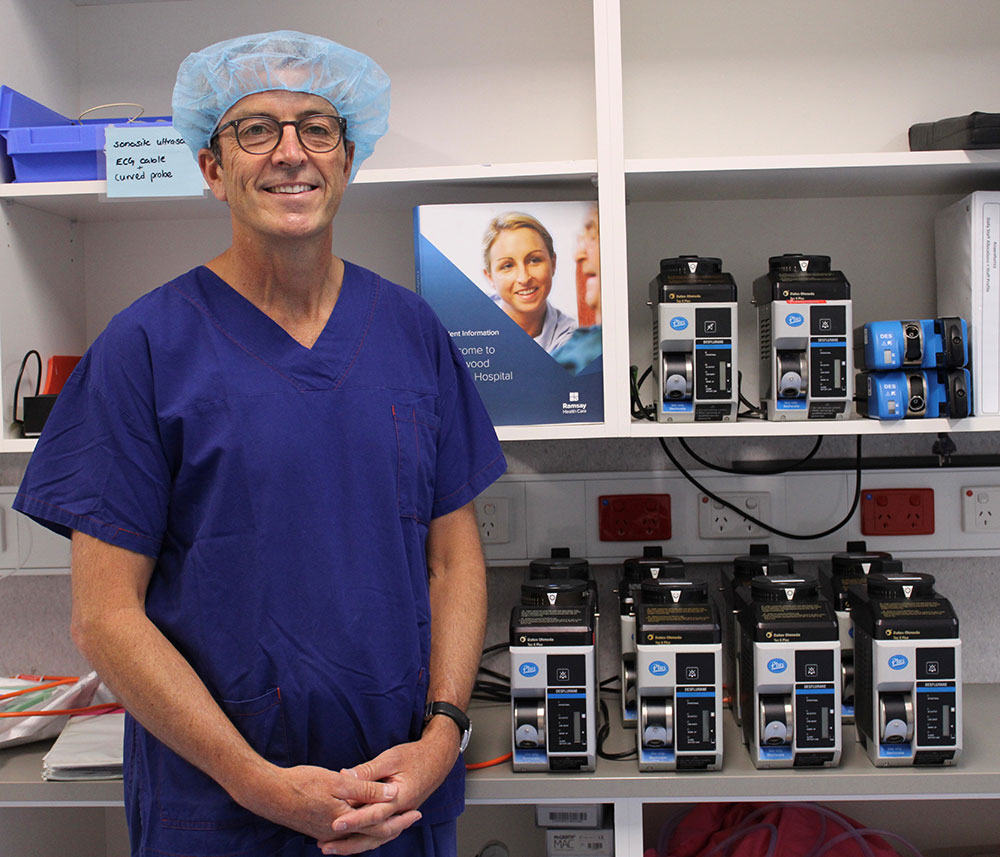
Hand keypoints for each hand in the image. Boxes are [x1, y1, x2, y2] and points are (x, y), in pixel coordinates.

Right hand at [231, 762, 402, 847]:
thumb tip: (391, 795)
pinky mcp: (319, 828)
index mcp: (344, 821)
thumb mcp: (337, 782)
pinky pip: (348, 834)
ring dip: (378, 829)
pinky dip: (362, 830)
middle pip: (372, 835)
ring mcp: (327, 832)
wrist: (269, 793)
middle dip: (394, 826)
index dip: (399, 819)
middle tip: (413, 818)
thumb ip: (365, 789)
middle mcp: (337, 832)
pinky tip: (365, 821)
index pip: (379, 825)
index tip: (416, 812)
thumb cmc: (301, 783)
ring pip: (360, 836)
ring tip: (395, 821)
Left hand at [317, 718, 460, 853]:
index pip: (374, 814)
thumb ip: (367, 771)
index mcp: (401, 797)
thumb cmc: (415, 755)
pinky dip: (365, 838)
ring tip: (332, 847)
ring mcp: (401, 815)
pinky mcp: (398, 814)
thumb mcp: (390, 758)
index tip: (334, 823)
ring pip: (377, 838)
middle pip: (373, 834)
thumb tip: (344, 775)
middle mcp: (401, 812)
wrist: (438, 758)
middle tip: (325, 845)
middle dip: (348, 842)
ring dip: (354, 844)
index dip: (353, 819)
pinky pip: (381, 832)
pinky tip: (350, 839)